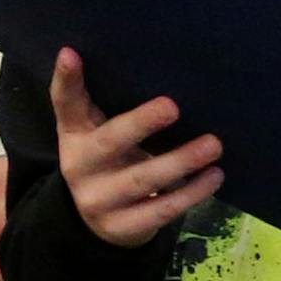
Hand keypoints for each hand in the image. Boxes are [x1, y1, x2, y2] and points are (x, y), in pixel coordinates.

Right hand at [50, 49, 221, 247]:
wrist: (94, 223)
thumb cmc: (107, 162)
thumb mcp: (95, 133)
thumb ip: (102, 101)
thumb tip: (125, 57)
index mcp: (75, 136)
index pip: (66, 105)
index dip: (66, 81)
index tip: (70, 53)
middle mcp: (80, 167)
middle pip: (109, 143)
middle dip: (140, 124)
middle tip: (173, 106)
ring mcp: (100, 201)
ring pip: (142, 179)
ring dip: (181, 161)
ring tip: (213, 145)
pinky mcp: (123, 227)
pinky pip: (161, 210)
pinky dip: (191, 193)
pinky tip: (214, 176)